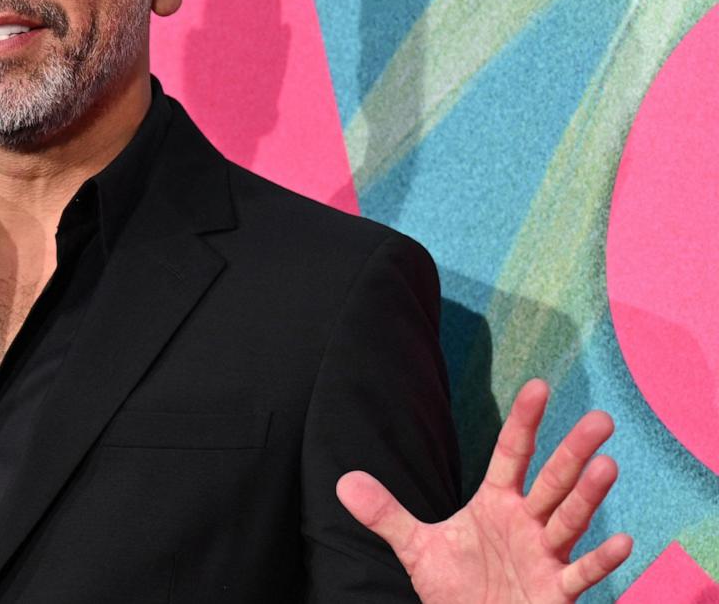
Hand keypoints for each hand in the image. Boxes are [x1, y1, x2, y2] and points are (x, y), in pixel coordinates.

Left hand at [337, 379, 631, 602]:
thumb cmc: (455, 588)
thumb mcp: (416, 548)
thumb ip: (385, 514)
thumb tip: (343, 482)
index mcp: (497, 504)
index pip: (511, 454)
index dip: (525, 422)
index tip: (539, 386)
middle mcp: (527, 524)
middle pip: (553, 480)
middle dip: (574, 451)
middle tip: (601, 418)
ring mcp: (546, 557)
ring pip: (570, 520)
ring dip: (588, 496)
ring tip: (607, 465)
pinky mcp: (556, 592)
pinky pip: (581, 574)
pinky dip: (601, 560)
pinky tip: (624, 541)